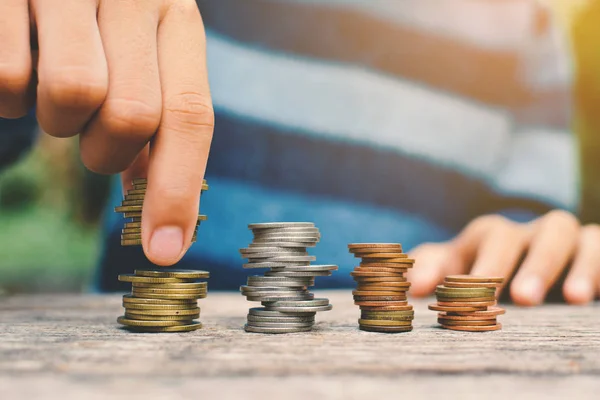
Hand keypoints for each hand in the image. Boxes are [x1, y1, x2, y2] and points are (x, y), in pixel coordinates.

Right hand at [0, 0, 213, 265]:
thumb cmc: (100, 27)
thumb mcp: (143, 61)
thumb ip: (157, 128)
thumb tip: (170, 219)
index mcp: (177, 19)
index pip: (192, 115)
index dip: (179, 191)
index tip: (164, 251)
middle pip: (133, 115)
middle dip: (106, 150)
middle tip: (88, 134)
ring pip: (73, 92)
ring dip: (58, 121)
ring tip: (54, 95)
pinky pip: (7, 75)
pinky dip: (8, 96)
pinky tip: (17, 66)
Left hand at [408, 210, 598, 304]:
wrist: (530, 283)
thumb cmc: (483, 278)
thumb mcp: (454, 272)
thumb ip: (432, 272)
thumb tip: (412, 287)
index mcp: (489, 238)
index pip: (480, 238)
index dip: (471, 261)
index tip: (448, 292)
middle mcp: (526, 234)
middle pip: (520, 233)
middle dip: (517, 263)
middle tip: (518, 298)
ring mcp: (562, 242)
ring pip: (565, 232)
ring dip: (569, 261)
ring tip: (574, 299)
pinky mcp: (593, 253)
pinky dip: (599, 266)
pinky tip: (593, 297)